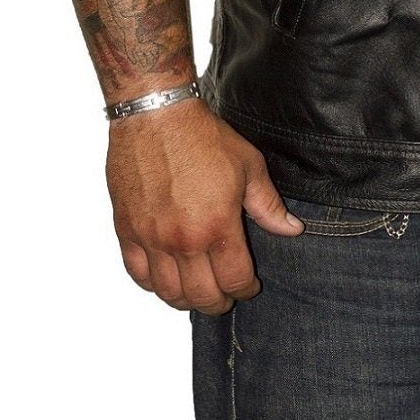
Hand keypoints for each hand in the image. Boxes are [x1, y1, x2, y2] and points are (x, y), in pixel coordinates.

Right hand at [106, 98, 303, 311]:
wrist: (156, 115)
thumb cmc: (204, 137)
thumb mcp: (249, 167)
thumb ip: (269, 206)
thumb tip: (292, 230)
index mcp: (217, 226)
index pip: (235, 280)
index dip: (246, 290)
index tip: (249, 287)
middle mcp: (183, 240)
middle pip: (201, 296)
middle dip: (218, 303)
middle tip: (225, 297)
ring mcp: (151, 238)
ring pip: (167, 293)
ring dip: (185, 300)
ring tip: (196, 292)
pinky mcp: (126, 230)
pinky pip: (137, 274)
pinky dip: (152, 285)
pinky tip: (165, 278)